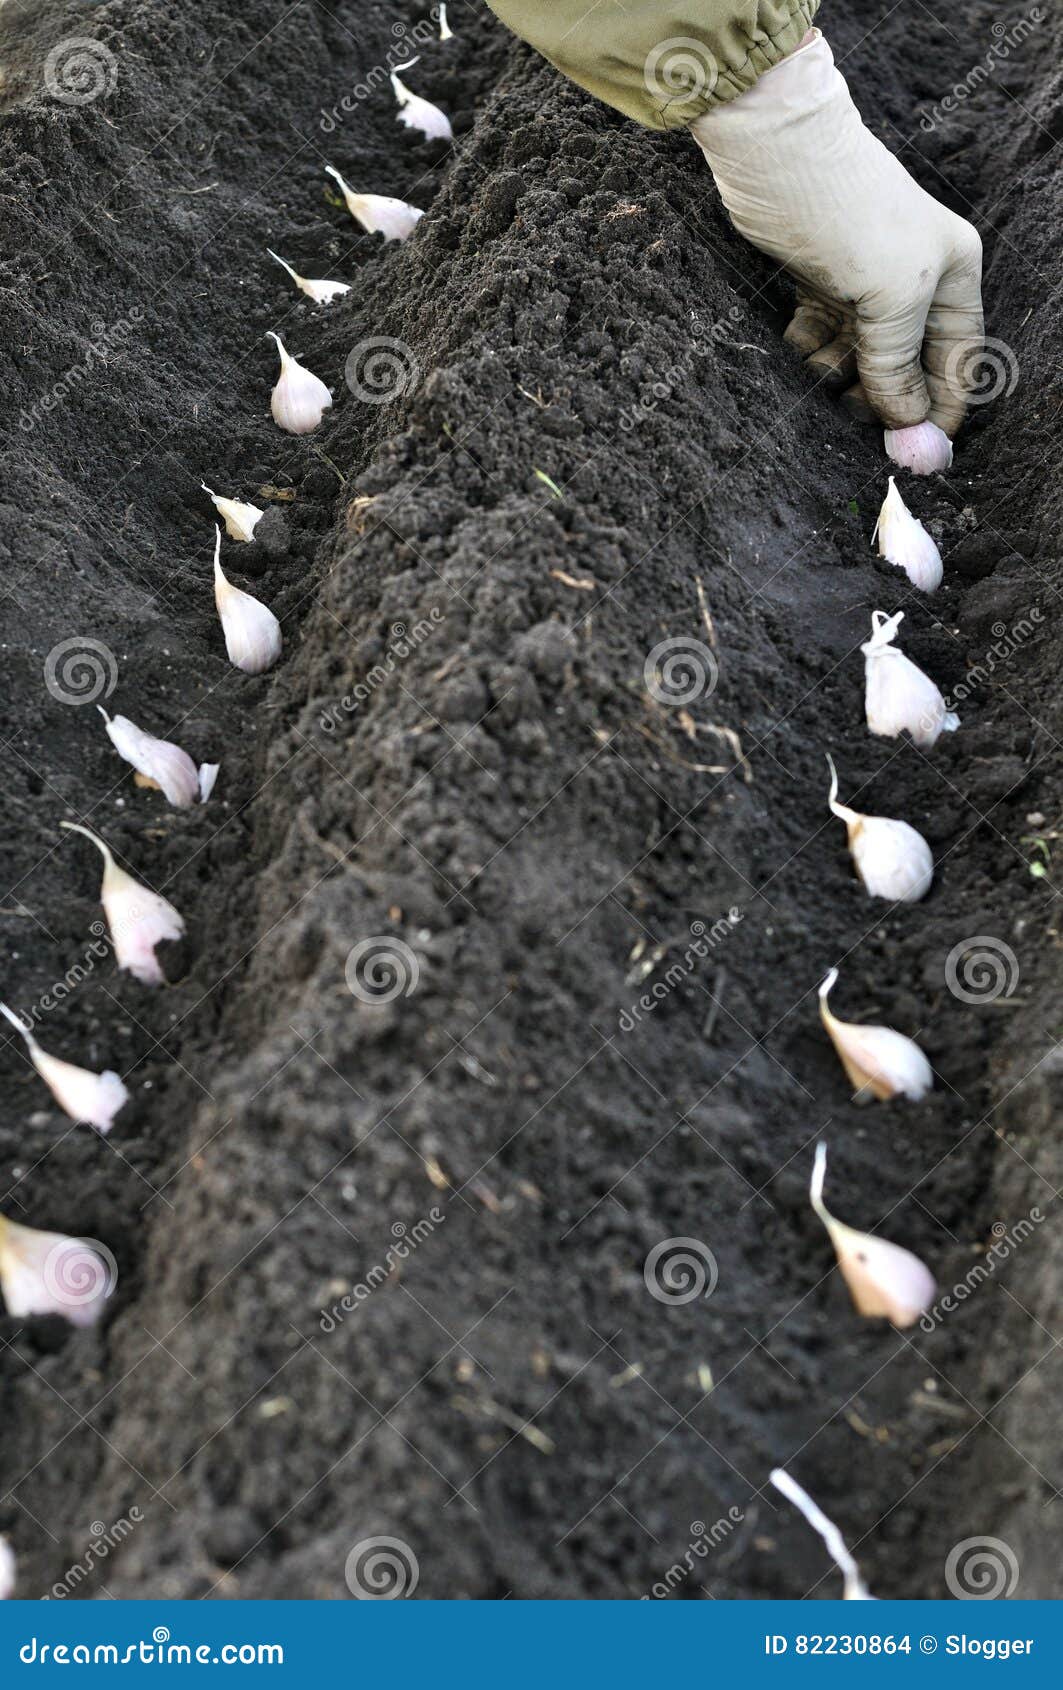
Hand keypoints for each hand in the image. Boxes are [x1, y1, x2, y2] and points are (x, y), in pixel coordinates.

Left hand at [690, 31, 983, 435]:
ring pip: (857, 359)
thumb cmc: (848, 215)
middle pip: (904, 367)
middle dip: (880, 395)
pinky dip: (807, 350)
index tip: (917, 452)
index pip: (959, 359)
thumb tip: (910, 427)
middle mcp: (912, 280)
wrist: (774, 155)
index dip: (942, 408)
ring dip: (837, 375)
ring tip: (821, 367)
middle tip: (854, 414)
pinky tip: (798, 340)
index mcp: (950, 275)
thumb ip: (900, 367)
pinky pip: (818, 340)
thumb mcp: (891, 298)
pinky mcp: (816, 283)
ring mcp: (861, 284)